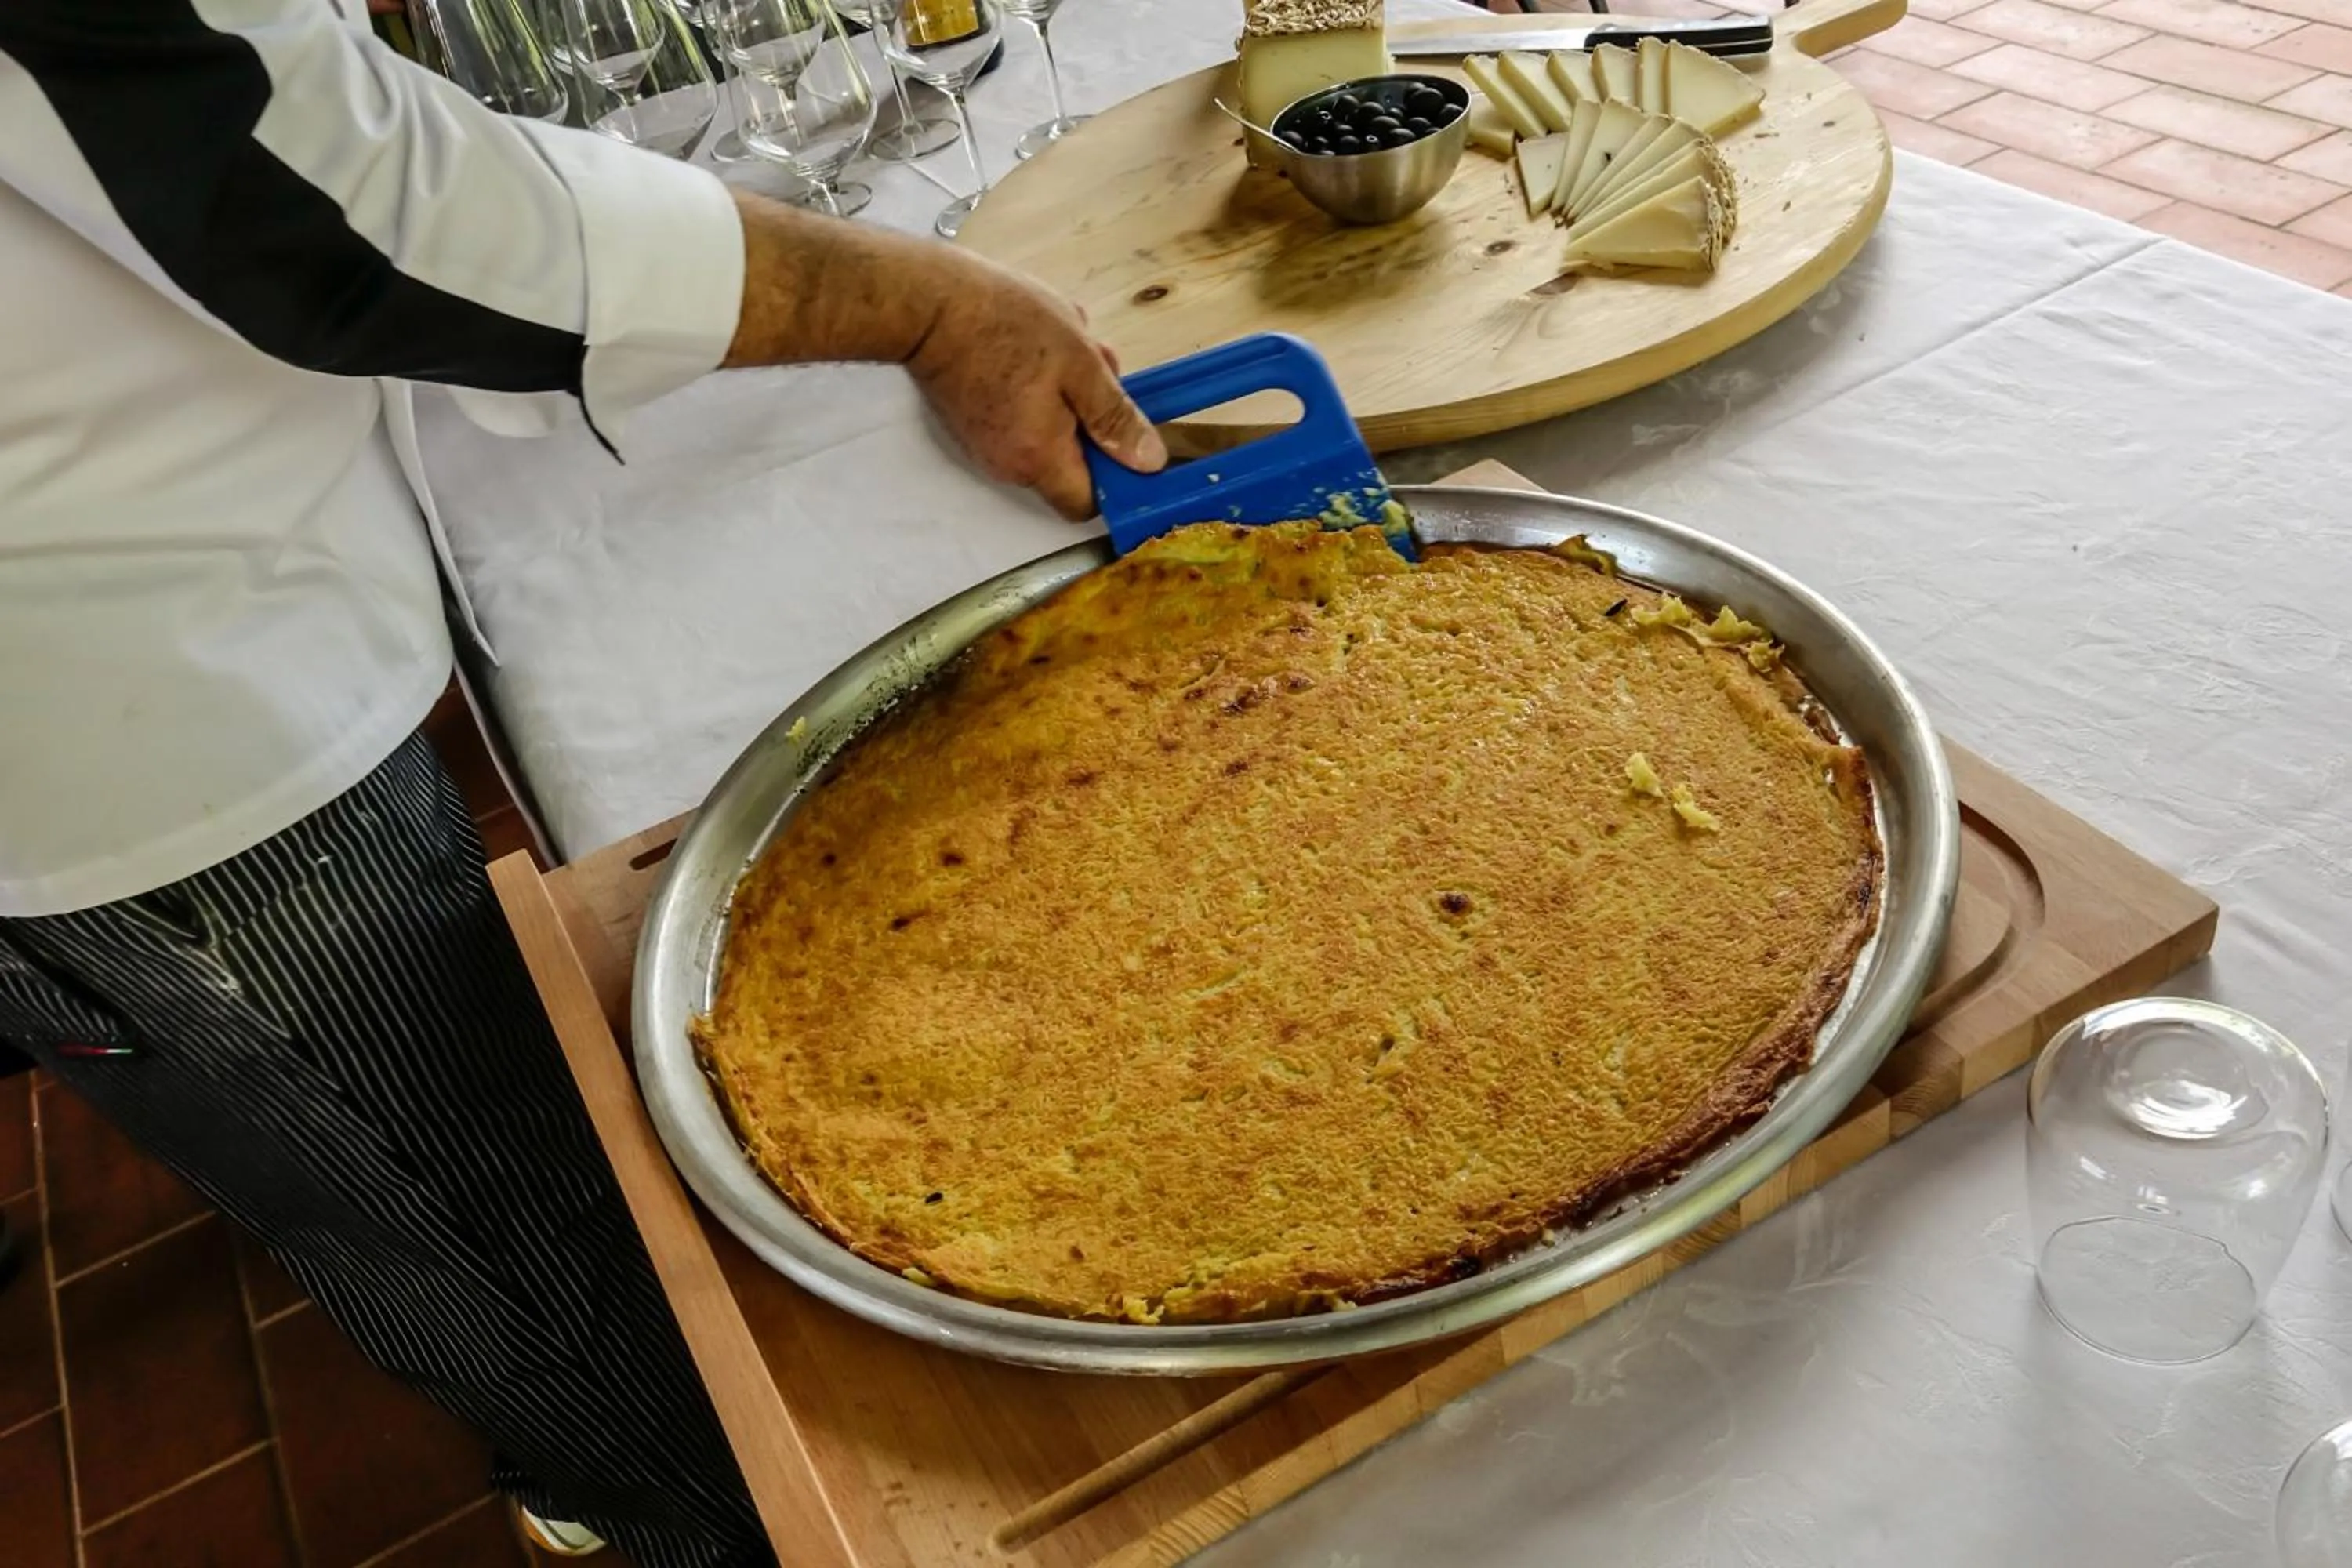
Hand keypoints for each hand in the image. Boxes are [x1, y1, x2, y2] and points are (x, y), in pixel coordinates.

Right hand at [906, 254, 1165, 520]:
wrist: (924, 302)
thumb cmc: (1004, 324)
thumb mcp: (1079, 362)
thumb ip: (1115, 417)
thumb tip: (1149, 462)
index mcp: (1038, 459)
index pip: (1085, 504)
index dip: (1111, 477)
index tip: (1123, 435)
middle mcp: (1006, 465)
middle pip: (1067, 464)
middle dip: (1090, 418)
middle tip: (1093, 365)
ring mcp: (983, 444)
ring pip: (1046, 432)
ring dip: (1066, 395)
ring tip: (1061, 346)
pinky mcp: (969, 419)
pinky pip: (1019, 417)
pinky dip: (1036, 389)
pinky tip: (1033, 345)